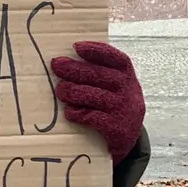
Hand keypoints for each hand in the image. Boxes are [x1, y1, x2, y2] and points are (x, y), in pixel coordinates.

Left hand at [50, 41, 144, 162]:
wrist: (126, 140)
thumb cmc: (113, 106)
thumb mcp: (114, 88)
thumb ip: (99, 74)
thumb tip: (66, 61)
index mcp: (129, 78)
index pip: (118, 59)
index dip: (97, 51)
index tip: (76, 46)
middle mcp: (130, 92)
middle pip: (101, 75)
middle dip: (75, 69)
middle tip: (56, 66)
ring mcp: (125, 110)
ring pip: (95, 96)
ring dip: (73, 92)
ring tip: (60, 90)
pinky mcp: (118, 129)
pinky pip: (94, 117)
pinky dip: (78, 113)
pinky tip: (69, 112)